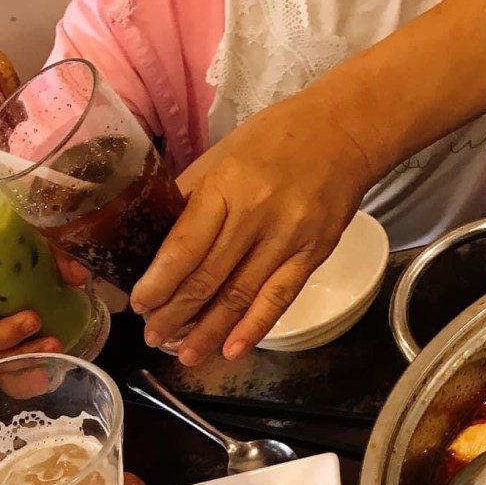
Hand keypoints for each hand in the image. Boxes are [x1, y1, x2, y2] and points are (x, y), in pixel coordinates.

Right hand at [0, 248, 89, 368]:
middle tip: (33, 320)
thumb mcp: (27, 242)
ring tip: (53, 343)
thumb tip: (76, 275)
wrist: (21, 265)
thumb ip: (50, 255)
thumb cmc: (12, 250)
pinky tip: (43, 378)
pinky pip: (3, 375)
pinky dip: (21, 380)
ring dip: (21, 356)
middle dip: (3, 335)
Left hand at [130, 96, 374, 365]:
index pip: (185, 247)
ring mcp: (289, 238)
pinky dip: (254, 327)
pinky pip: (279, 298)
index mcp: (226, 187)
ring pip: (241, 295)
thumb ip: (189, 197)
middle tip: (153, 336)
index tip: (139, 305)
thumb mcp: (221, 155)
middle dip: (176, 314)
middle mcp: (257, 215)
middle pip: (209, 277)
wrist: (346, 130)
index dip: (159, 283)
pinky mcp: (314, 254)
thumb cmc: (274, 139)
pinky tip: (231, 349)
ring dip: (209, 330)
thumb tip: (154, 241)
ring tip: (185, 354)